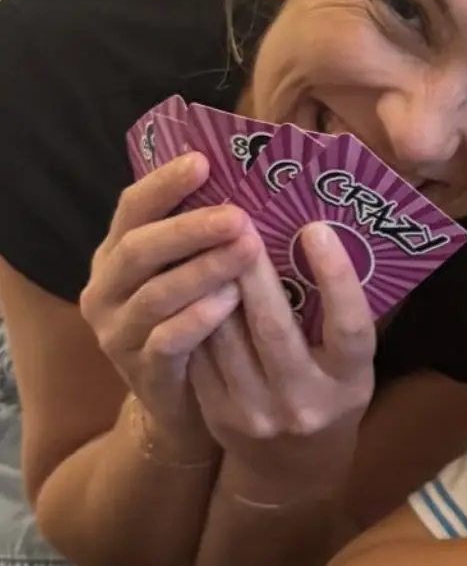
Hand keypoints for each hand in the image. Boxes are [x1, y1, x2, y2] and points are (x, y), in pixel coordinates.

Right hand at [79, 154, 259, 459]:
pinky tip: (231, 301)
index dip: (164, 184)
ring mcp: (119, 333)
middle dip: (190, 228)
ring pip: (154, 295)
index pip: (132, 208)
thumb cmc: (203, 318)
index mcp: (118, 254)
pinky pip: (165, 341)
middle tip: (238, 215)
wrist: (188, 404)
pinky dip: (198, 318)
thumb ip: (210, 232)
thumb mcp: (196, 269)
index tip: (203, 161)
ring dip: (202, 269)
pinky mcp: (143, 372)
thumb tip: (260, 177)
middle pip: (139, 249)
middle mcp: (107, 290)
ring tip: (246, 250)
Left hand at [189, 223, 375, 500]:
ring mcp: (256, 411)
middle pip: (275, 329)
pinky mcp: (217, 413)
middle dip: (256, 272)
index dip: (335, 277)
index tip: (316, 229)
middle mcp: (304, 401)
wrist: (292, 467)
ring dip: (217, 286)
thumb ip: (342, 317)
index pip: (350, 326)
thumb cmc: (333, 395)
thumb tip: (322, 240)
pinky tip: (193, 280)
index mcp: (350, 383)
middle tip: (244, 220)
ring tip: (210, 240)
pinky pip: (202, 354)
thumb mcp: (353, 366)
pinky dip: (197, 314)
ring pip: (228, 339)